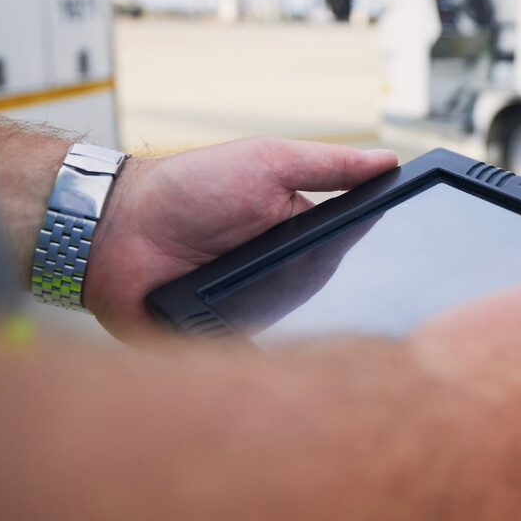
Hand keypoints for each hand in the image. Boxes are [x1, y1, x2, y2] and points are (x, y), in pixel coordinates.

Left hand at [82, 139, 397, 340]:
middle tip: (339, 280)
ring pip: (303, 332)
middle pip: (334, 295)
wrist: (114, 230)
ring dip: (302, 322)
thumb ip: (328, 164)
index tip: (406, 248)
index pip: (351, 245)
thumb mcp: (266, 161)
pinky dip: (268, 354)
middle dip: (339, 291)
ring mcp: (258, 310)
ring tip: (292, 305)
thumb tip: (389, 161)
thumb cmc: (185, 188)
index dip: (378, 249)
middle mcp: (284, 275)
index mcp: (298, 231)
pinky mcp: (231, 343)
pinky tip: (266, 341)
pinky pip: (262, 359)